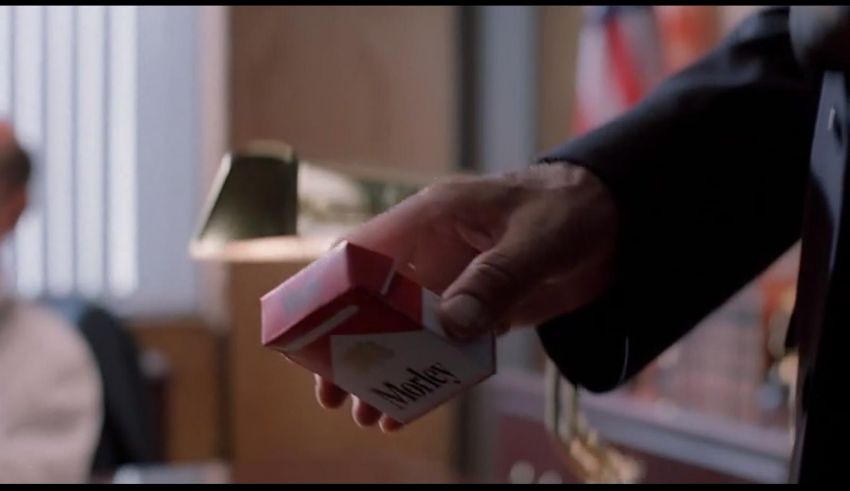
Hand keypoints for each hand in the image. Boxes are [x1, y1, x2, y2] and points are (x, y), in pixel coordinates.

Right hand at [314, 163, 619, 431]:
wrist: (614, 225)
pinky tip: (412, 406)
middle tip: (332, 391)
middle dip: (350, 343)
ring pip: (403, 329)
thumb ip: (496, 278)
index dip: (333, 289)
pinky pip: (442, 345)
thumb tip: (450, 327)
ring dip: (385, 368)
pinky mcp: (477, 309)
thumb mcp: (536, 239)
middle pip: (373, 298)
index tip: (313, 333)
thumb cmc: (569, 209)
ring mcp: (453, 283)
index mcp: (432, 218)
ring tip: (365, 411)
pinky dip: (427, 374)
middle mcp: (431, 251)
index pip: (364, 249)